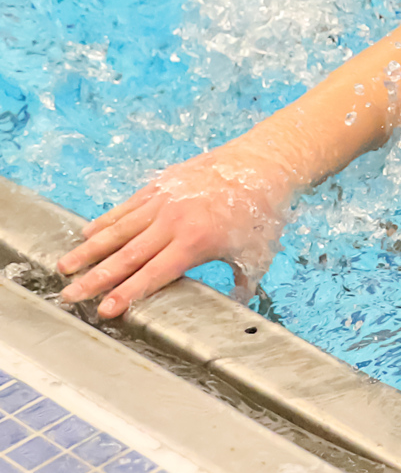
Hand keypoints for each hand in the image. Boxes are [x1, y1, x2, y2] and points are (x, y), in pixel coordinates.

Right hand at [57, 146, 297, 318]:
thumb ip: (242, 283)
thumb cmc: (263, 211)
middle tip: (68, 296)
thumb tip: (234, 307)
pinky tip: (87, 233)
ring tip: (64, 267)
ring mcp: (164, 200)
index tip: (103, 310)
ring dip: (90, 249)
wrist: (264, 162)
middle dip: (95, 278)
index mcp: (196, 242)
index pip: (153, 274)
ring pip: (119, 229)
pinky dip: (106, 221)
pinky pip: (128, 206)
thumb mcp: (258, 254)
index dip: (127, 293)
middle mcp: (174, 222)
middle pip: (127, 255)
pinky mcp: (161, 184)